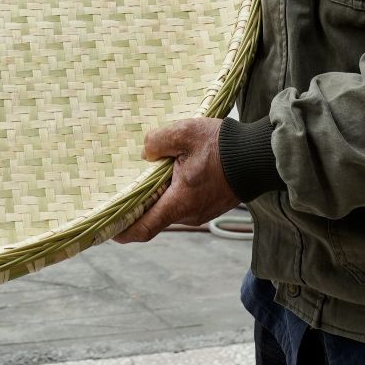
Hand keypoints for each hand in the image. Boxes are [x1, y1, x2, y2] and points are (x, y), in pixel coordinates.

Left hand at [112, 117, 241, 243]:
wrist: (259, 155)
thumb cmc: (224, 147)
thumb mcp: (186, 133)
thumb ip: (158, 141)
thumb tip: (145, 152)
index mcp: (179, 202)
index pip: (143, 228)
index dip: (121, 231)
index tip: (105, 228)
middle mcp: (189, 214)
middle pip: (154, 218)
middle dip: (136, 208)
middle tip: (119, 192)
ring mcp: (201, 211)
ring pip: (170, 208)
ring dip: (157, 197)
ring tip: (145, 176)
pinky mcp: (210, 204)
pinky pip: (184, 202)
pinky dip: (173, 192)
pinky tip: (170, 172)